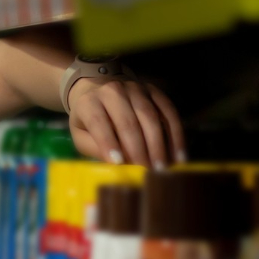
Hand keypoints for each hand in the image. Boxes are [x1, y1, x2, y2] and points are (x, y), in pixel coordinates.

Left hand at [68, 77, 185, 168]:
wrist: (97, 87)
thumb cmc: (88, 118)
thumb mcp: (80, 134)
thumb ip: (93, 147)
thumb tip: (116, 163)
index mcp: (89, 102)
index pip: (98, 122)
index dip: (108, 142)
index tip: (118, 163)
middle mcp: (112, 90)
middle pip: (127, 121)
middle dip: (138, 148)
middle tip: (146, 171)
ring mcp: (135, 88)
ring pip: (150, 116)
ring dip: (158, 143)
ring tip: (162, 167)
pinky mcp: (153, 91)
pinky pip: (168, 111)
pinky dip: (176, 133)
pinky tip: (178, 154)